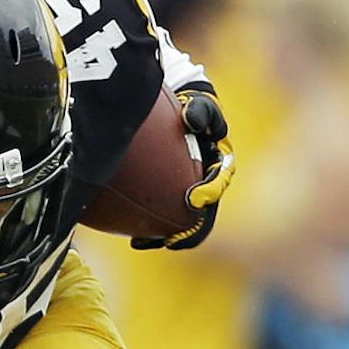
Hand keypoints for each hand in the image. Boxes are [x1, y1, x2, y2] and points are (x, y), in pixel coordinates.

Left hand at [134, 89, 233, 251]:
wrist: (183, 113)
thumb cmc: (195, 109)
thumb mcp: (201, 106)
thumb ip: (201, 112)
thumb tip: (192, 120)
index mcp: (220, 167)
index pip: (217, 185)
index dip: (207, 195)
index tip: (194, 200)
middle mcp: (207, 186)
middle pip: (200, 215)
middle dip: (188, 231)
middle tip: (170, 240)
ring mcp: (188, 192)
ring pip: (178, 221)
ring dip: (163, 234)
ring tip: (142, 242)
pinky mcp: (171, 196)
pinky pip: (158, 213)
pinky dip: (145, 225)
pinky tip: (128, 234)